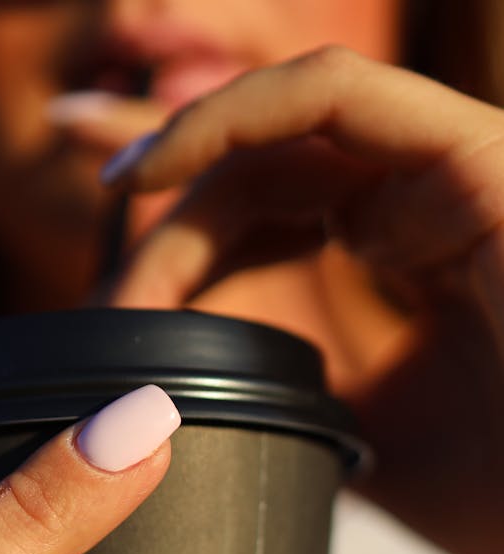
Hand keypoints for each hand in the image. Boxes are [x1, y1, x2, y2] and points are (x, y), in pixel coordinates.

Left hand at [103, 47, 503, 553]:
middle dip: (165, 195)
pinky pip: (341, 98)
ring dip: (189, 165)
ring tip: (117, 220)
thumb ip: (301, 401)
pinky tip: (164, 170)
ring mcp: (455, 169)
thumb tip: (213, 403)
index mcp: (408, 252)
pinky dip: (242, 115)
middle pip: (268, 156)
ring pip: (288, 122)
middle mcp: (428, 198)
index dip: (184, 199)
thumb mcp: (368, 448)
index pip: (278, 199)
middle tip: (100, 289)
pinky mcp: (478, 157)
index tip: (96, 221)